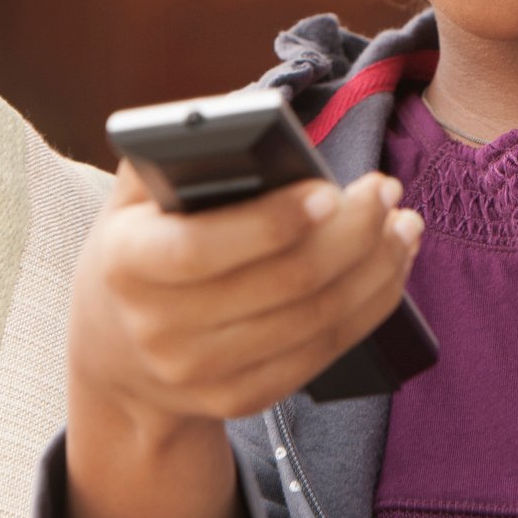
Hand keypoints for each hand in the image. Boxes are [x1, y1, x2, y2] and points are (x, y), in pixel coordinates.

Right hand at [68, 160, 424, 432]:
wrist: (115, 353)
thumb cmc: (139, 248)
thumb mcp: (132, 196)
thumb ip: (176, 150)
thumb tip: (249, 116)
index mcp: (128, 265)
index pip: (203, 248)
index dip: (273, 220)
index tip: (329, 190)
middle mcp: (160, 330)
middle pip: (282, 284)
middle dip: (350, 233)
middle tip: (385, 190)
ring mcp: (201, 375)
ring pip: (315, 320)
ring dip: (374, 267)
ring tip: (402, 223)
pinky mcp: (241, 400)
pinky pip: (322, 352)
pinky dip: (369, 306)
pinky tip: (390, 265)